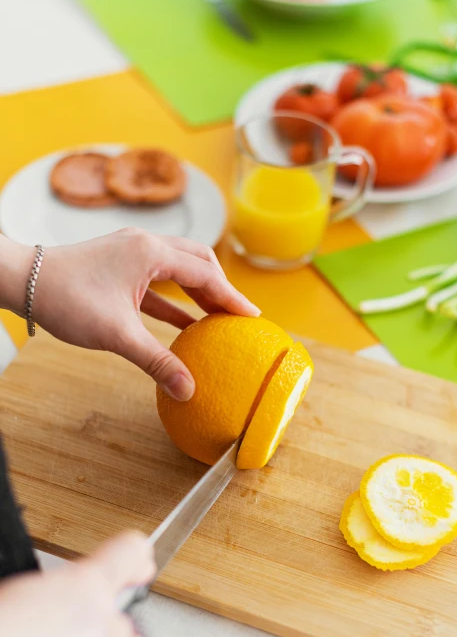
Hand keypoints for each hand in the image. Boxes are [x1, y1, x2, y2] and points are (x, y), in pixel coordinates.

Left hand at [1, 230, 259, 400]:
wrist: (22, 280)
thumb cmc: (68, 298)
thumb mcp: (117, 334)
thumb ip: (156, 361)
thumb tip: (188, 390)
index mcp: (151, 253)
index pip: (205, 275)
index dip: (231, 298)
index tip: (253, 317)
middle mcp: (145, 246)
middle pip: (198, 262)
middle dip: (220, 289)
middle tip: (238, 317)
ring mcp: (131, 254)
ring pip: (178, 270)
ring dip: (198, 294)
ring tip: (218, 321)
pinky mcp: (119, 267)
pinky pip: (158, 283)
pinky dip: (175, 301)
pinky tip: (185, 325)